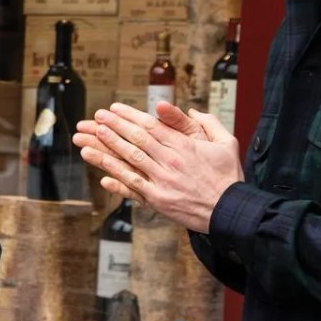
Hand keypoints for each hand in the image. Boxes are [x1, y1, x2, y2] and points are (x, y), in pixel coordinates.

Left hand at [72, 102, 243, 233]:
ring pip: (130, 160)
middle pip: (136, 139)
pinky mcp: (158, 200)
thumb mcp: (225, 143)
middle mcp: (170, 161)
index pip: (151, 126)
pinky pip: (133, 187)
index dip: (129, 116)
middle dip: (113, 127)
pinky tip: (101, 173)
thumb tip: (189, 109)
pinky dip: (116, 179)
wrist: (229, 210)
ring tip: (90, 138)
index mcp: (184, 146)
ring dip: (108, 148)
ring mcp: (162, 181)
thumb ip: (207, 123)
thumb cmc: (228, 177)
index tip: (113, 109)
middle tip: (95, 118)